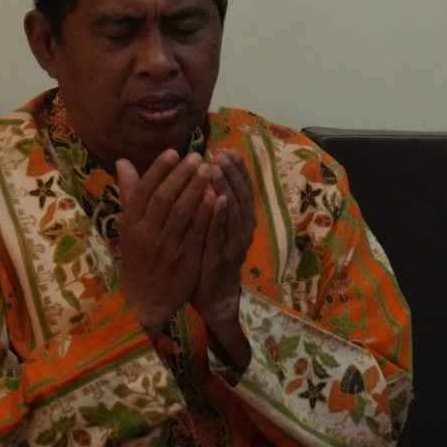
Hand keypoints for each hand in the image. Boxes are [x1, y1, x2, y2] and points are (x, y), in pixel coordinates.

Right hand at [115, 151, 218, 335]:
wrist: (147, 299)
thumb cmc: (139, 256)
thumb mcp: (128, 227)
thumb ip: (130, 194)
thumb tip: (123, 161)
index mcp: (131, 224)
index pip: (144, 192)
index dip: (158, 171)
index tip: (173, 151)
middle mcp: (147, 234)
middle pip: (164, 200)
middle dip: (181, 176)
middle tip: (198, 156)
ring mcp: (166, 248)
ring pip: (182, 214)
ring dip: (197, 190)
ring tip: (210, 170)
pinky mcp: (185, 260)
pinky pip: (197, 234)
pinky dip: (206, 215)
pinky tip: (217, 198)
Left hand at [193, 151, 257, 332]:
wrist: (212, 297)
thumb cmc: (208, 257)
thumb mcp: (210, 228)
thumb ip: (208, 203)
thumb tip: (203, 175)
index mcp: (239, 221)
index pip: (241, 190)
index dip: (236, 170)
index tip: (226, 149)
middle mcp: (242, 230)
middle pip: (242, 196)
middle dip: (233, 173)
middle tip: (222, 153)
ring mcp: (235, 244)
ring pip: (235, 212)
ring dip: (228, 188)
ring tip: (217, 169)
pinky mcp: (224, 258)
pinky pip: (224, 234)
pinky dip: (222, 216)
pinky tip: (217, 200)